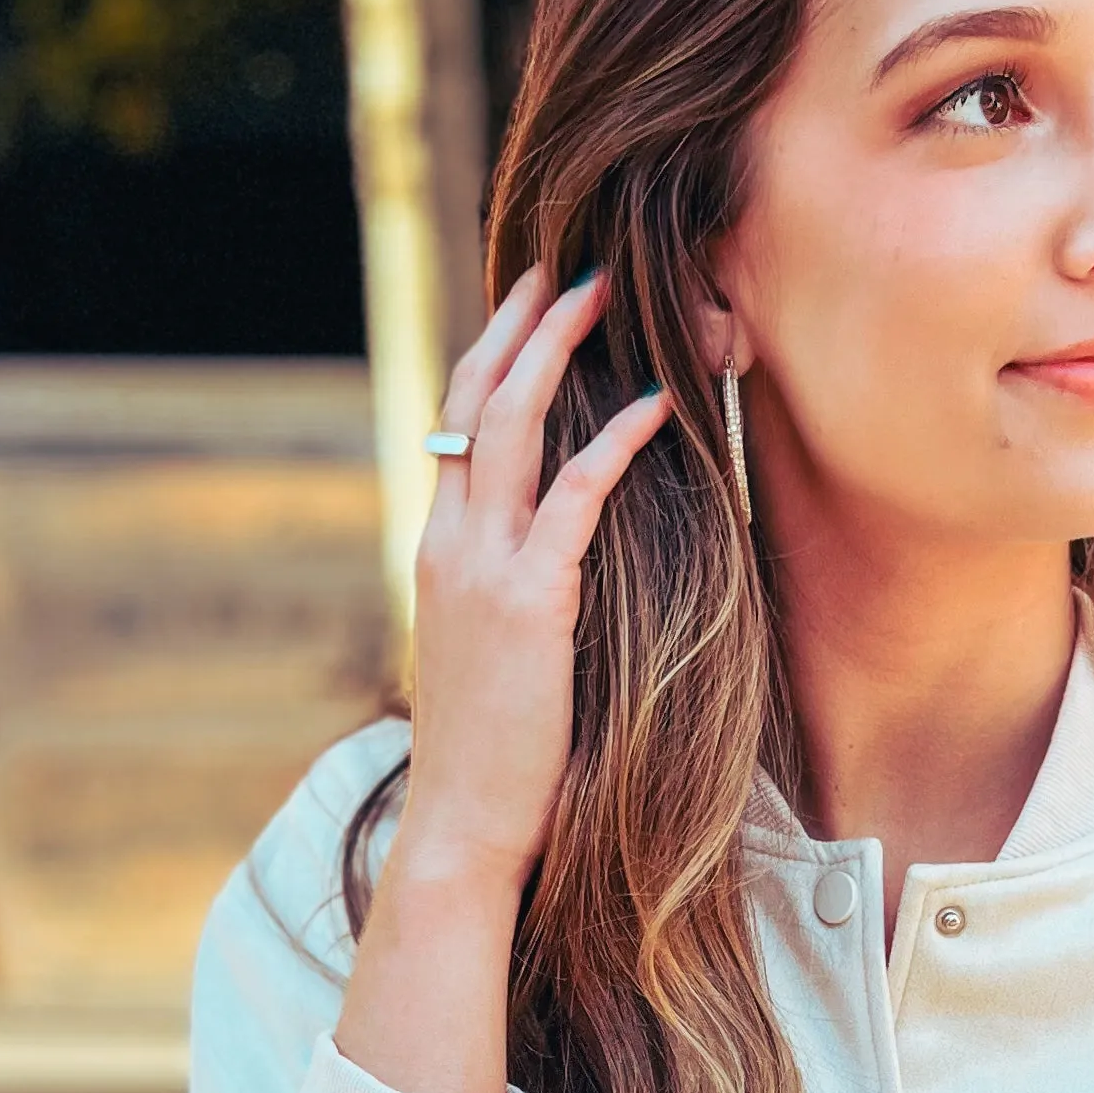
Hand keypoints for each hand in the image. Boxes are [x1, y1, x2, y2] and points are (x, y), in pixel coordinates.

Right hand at [398, 264, 668, 895]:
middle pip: (475, 400)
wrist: (465, 829)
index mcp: (439, 552)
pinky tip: (654, 405)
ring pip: (511, 426)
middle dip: (519, 323)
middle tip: (564, 263)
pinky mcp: (527, 603)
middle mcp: (449, 544)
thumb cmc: (496, 759)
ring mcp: (480, 570)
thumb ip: (516, 597)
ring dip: (556, 350)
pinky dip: (612, 443)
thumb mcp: (496, 657)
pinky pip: (572, 498)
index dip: (494, 359)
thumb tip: (559, 568)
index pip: (459, 427)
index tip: (530, 306)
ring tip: (601, 293)